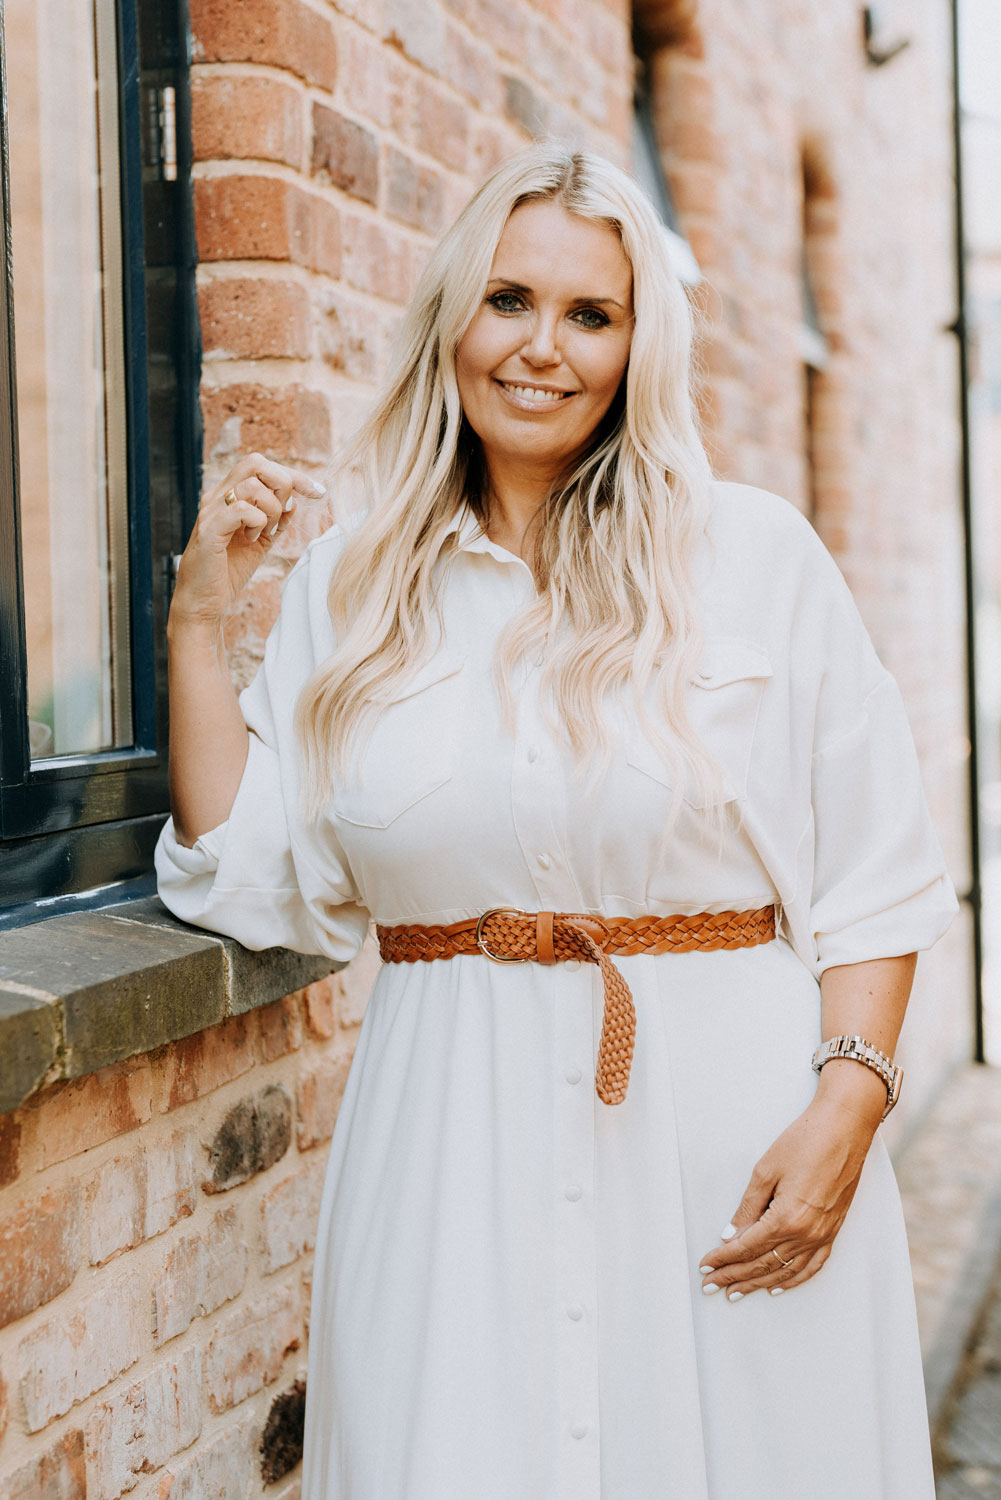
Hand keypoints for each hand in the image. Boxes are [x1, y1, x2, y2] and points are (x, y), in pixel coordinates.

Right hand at [169, 453, 325, 626]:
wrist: (204, 600)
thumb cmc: (229, 570)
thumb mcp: (262, 539)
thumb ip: (277, 519)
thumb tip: (295, 499)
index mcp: (229, 494)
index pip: (262, 465)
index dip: (294, 474)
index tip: (317, 492)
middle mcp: (217, 496)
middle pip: (255, 463)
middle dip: (283, 485)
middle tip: (283, 515)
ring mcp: (211, 510)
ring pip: (253, 487)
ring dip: (271, 511)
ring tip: (264, 532)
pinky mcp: (210, 529)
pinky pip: (242, 510)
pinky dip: (258, 523)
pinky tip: (252, 539)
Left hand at [696, 1084, 882, 1300]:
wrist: (845, 1128)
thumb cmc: (805, 1141)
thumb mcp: (766, 1170)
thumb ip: (747, 1208)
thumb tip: (730, 1235)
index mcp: (786, 1219)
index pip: (746, 1248)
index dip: (723, 1259)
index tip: (705, 1266)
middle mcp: (806, 1234)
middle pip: (763, 1264)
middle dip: (734, 1276)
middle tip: (711, 1285)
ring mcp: (823, 1235)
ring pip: (785, 1270)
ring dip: (759, 1283)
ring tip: (737, 1291)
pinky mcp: (834, 1230)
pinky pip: (813, 1265)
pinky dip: (794, 1279)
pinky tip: (779, 1286)